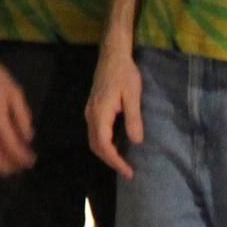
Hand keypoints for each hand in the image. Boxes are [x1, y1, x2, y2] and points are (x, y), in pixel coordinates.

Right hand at [85, 46, 143, 178]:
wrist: (112, 55)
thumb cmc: (124, 73)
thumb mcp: (133, 95)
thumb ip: (133, 118)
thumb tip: (136, 141)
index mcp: (100, 112)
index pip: (103, 144)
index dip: (115, 160)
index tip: (128, 171)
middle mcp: (91, 114)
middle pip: (95, 145)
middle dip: (110, 160)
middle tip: (127, 171)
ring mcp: (90, 111)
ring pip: (93, 140)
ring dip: (106, 153)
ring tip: (122, 162)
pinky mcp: (93, 108)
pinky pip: (95, 132)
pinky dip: (103, 144)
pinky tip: (116, 146)